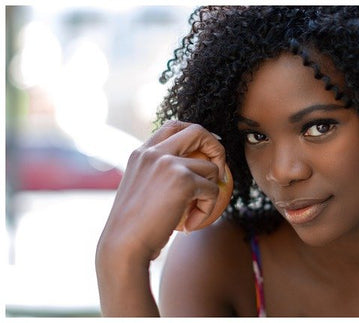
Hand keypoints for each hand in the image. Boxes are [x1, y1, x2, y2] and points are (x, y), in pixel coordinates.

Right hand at [97, 120, 226, 262]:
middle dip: (216, 148)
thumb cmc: (132, 227)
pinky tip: (190, 224)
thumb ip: (160, 174)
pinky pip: (213, 190)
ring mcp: (168, 163)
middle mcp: (154, 152)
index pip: (173, 126)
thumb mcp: (142, 190)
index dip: (195, 136)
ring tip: (194, 213)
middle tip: (219, 173)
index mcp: (141, 152)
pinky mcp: (183, 180)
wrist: (123, 247)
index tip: (205, 154)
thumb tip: (194, 170)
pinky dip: (207, 209)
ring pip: (211, 168)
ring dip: (211, 192)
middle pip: (198, 131)